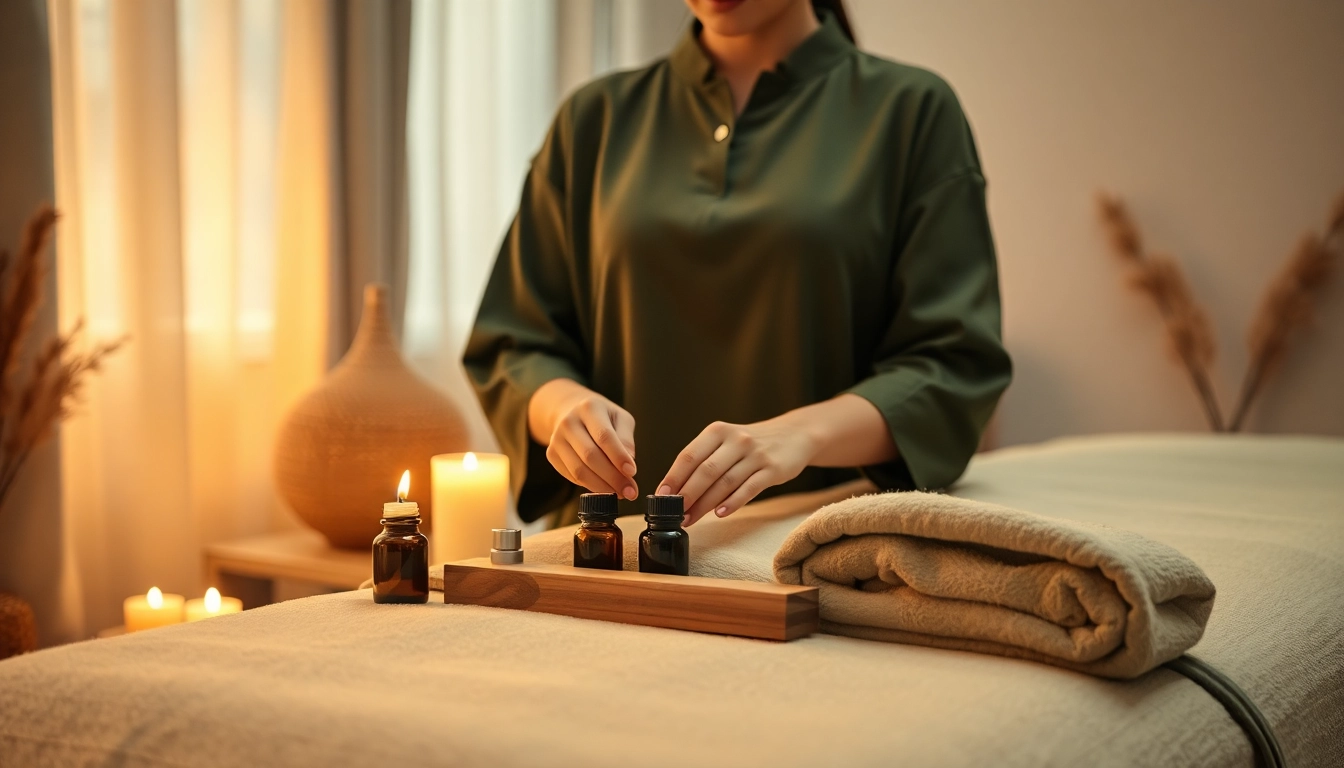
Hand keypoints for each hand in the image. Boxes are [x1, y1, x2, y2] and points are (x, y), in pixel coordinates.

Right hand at [529, 380, 638, 498]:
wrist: (572, 412)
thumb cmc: (603, 417)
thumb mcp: (620, 418)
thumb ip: (626, 439)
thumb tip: (628, 467)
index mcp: (589, 408)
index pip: (604, 436)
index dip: (618, 457)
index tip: (632, 472)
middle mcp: (569, 422)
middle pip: (590, 456)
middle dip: (612, 478)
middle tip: (630, 492)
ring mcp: (556, 439)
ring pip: (579, 470)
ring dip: (601, 487)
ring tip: (619, 493)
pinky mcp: (552, 454)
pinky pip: (572, 476)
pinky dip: (589, 485)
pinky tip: (603, 487)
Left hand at [657, 420, 815, 525]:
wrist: (794, 435)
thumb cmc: (752, 444)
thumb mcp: (726, 441)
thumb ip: (704, 460)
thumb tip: (676, 490)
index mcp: (718, 431)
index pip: (689, 456)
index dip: (673, 477)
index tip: (661, 497)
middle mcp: (736, 440)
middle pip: (705, 471)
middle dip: (687, 495)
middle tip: (674, 514)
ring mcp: (756, 455)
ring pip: (725, 483)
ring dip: (705, 504)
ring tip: (691, 518)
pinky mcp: (773, 469)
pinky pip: (749, 489)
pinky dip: (732, 503)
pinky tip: (719, 514)